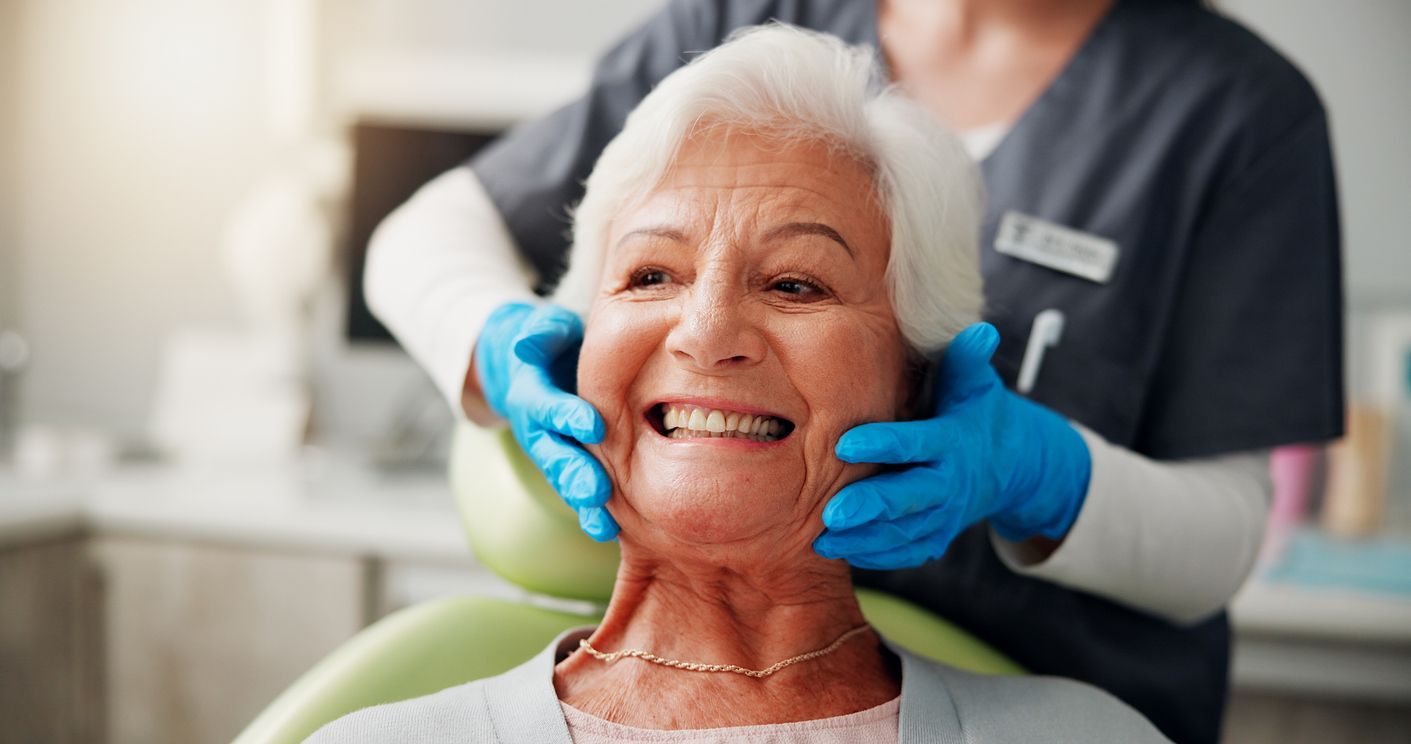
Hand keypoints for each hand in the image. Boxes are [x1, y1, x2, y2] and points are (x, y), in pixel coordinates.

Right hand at [475, 302, 617, 540]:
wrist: (534, 370)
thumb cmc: (550, 342)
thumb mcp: (545, 328)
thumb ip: (541, 333)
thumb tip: (526, 343)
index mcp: (532, 394)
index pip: (548, 406)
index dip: (566, 415)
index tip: (592, 424)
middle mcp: (538, 430)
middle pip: (553, 455)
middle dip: (573, 474)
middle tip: (594, 492)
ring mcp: (554, 452)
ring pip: (566, 481)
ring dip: (584, 505)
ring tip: (603, 527)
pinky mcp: (571, 466)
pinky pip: (581, 491)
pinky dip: (595, 514)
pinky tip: (614, 533)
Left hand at [812, 323, 1089, 569]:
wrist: (1012, 466)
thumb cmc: (977, 414)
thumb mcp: (976, 385)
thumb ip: (967, 360)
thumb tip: (979, 332)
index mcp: (953, 441)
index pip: (916, 443)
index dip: (884, 444)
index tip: (845, 444)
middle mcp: (949, 483)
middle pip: (910, 497)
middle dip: (872, 507)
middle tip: (832, 513)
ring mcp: (944, 515)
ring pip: (904, 532)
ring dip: (864, 539)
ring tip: (823, 540)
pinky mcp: (936, 536)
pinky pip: (907, 552)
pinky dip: (876, 556)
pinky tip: (839, 551)